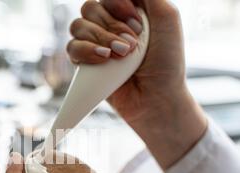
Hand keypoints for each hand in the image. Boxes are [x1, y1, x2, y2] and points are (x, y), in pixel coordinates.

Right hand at [68, 0, 207, 169]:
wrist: (157, 97)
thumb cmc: (167, 62)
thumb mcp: (167, 18)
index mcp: (127, 11)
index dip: (116, 4)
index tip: (136, 21)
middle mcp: (108, 25)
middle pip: (90, 8)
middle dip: (111, 26)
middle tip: (132, 45)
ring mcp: (95, 44)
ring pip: (78, 26)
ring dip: (100, 38)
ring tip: (120, 55)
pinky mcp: (85, 64)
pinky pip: (72, 47)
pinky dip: (86, 51)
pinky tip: (104, 59)